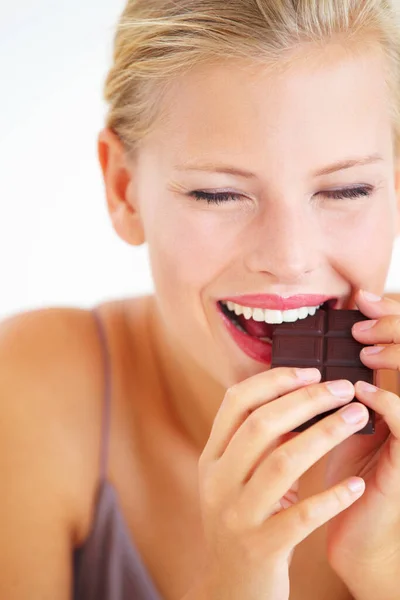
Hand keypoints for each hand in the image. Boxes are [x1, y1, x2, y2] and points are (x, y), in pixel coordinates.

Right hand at [197, 366, 367, 599]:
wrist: (230, 588)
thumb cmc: (241, 522)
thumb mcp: (233, 479)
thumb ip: (253, 442)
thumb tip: (295, 397)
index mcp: (211, 458)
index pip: (236, 402)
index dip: (274, 380)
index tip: (310, 372)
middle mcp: (218, 482)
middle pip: (262, 425)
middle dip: (306, 400)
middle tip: (342, 389)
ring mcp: (238, 515)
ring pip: (283, 462)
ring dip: (325, 435)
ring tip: (355, 418)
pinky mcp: (262, 547)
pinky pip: (302, 515)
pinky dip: (332, 496)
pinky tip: (356, 484)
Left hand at [325, 289, 399, 599]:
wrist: (351, 535)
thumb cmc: (335, 480)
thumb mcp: (328, 430)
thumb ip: (321, 400)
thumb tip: (295, 366)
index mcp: (384, 407)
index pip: (394, 350)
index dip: (389, 320)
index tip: (361, 298)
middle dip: (395, 324)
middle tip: (367, 305)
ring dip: (394, 355)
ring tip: (362, 341)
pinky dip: (387, 404)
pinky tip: (361, 393)